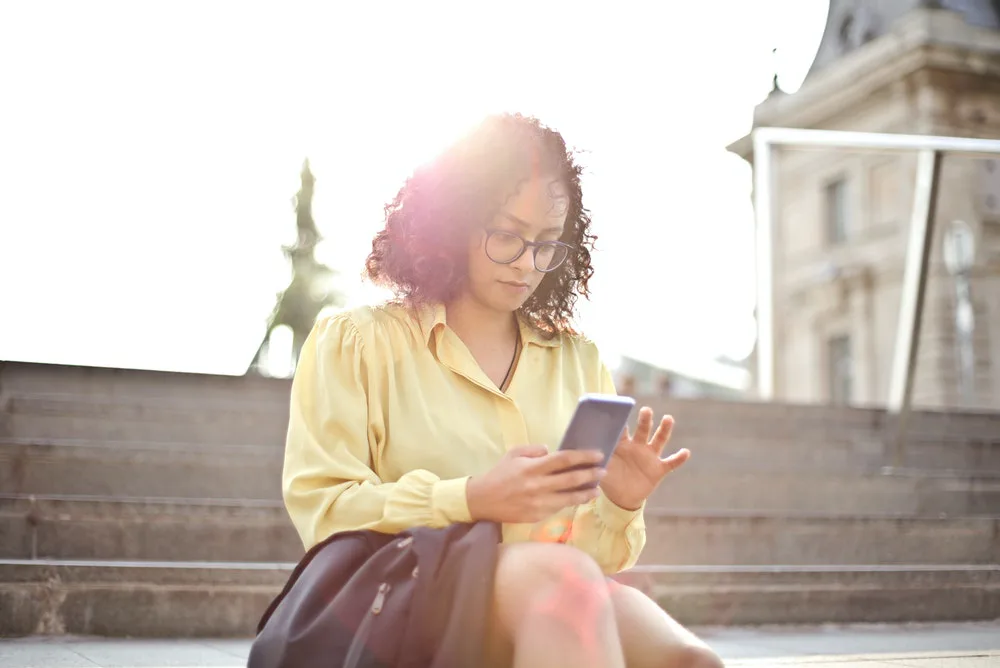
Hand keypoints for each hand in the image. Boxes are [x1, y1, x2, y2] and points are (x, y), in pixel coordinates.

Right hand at [466, 446, 606, 523]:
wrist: (482, 500)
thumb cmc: (500, 474)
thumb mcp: (514, 454)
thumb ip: (534, 450)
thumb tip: (552, 451)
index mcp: (533, 467)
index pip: (564, 460)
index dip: (583, 457)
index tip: (598, 454)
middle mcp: (538, 485)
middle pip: (571, 479)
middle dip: (591, 474)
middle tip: (604, 471)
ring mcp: (539, 503)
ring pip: (569, 498)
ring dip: (586, 493)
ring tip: (597, 489)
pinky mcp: (538, 515)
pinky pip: (559, 507)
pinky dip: (570, 502)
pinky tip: (578, 498)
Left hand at [600, 407, 689, 510]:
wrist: (623, 498)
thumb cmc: (610, 478)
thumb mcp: (602, 470)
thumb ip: (596, 461)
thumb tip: (585, 454)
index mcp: (621, 445)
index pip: (621, 430)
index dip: (621, 420)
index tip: (621, 407)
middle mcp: (637, 446)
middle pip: (642, 430)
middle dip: (644, 420)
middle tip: (645, 410)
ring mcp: (649, 457)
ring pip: (659, 440)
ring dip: (664, 430)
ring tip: (668, 418)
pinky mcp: (659, 469)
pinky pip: (671, 463)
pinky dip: (678, 458)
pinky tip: (685, 452)